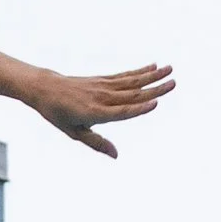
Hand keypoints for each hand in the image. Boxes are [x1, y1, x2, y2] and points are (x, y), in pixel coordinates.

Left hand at [30, 63, 173, 157]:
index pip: (121, 112)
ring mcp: (104, 86)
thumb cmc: (59, 115)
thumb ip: (97, 143)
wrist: (46, 89)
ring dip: (152, 76)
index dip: (139, 108)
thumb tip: (116, 155)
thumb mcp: (74, 133)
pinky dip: (139, 70)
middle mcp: (102, 98)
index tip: (156, 103)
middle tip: (174, 83)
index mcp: (95, 113)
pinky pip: (124, 75)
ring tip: (170, 70)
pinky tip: (153, 66)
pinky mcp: (103, 79)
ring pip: (132, 81)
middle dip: (154, 89)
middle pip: (132, 94)